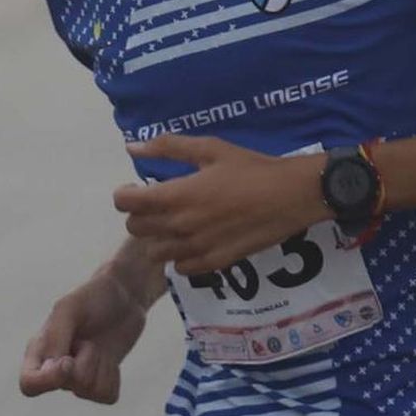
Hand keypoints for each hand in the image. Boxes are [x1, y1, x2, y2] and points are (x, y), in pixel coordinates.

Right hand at [20, 268, 149, 403]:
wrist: (124, 297)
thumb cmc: (92, 298)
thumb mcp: (69, 308)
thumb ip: (56, 336)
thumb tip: (52, 367)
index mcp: (38, 351)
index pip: (29, 385)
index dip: (48, 380)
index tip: (68, 361)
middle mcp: (54, 369)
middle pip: (68, 385)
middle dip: (86, 360)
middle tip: (88, 339)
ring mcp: (78, 379)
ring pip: (90, 391)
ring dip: (100, 364)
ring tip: (97, 344)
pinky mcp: (100, 384)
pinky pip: (107, 396)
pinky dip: (113, 376)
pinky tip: (109, 357)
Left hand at [114, 137, 325, 275]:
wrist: (291, 196)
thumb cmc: (251, 168)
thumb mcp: (210, 148)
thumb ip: (168, 148)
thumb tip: (132, 148)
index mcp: (176, 195)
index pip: (126, 204)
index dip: (124, 195)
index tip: (136, 189)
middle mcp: (180, 226)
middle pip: (136, 229)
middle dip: (140, 215)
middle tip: (158, 204)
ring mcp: (197, 248)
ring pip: (155, 252)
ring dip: (158, 238)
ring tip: (175, 224)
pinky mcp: (215, 263)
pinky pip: (181, 267)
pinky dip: (180, 256)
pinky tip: (193, 241)